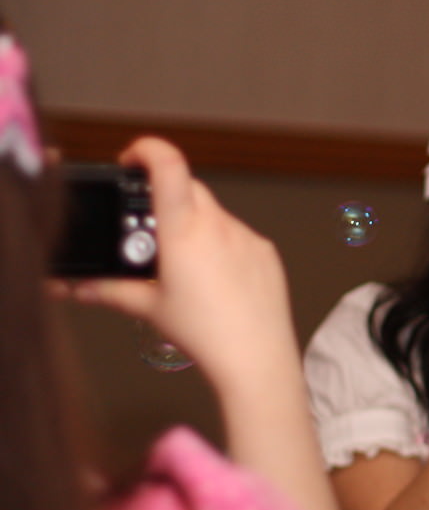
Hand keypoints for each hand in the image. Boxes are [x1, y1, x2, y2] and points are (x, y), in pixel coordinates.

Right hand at [57, 138, 297, 384]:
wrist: (256, 359)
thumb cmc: (206, 334)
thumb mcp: (149, 307)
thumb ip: (110, 291)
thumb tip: (81, 287)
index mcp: (184, 231)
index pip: (168, 165)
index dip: (148, 150)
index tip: (133, 158)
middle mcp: (218, 227)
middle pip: (189, 188)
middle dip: (166, 198)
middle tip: (151, 229)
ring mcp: (247, 238)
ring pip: (215, 214)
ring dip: (195, 225)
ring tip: (185, 264)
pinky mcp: (267, 252)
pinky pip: (239, 235)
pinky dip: (221, 244)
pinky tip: (215, 277)